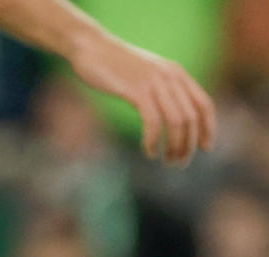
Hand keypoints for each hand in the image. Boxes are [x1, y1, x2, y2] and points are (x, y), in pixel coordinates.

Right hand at [65, 33, 215, 164]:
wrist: (92, 48)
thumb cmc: (114, 65)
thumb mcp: (145, 74)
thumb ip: (160, 87)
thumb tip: (167, 110)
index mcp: (177, 74)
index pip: (204, 104)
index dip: (208, 128)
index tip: (205, 148)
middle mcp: (172, 77)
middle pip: (192, 117)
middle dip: (188, 144)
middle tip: (178, 163)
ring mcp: (155, 83)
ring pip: (177, 121)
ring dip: (174, 146)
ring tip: (166, 160)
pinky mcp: (137, 91)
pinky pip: (153, 122)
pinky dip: (153, 141)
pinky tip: (149, 151)